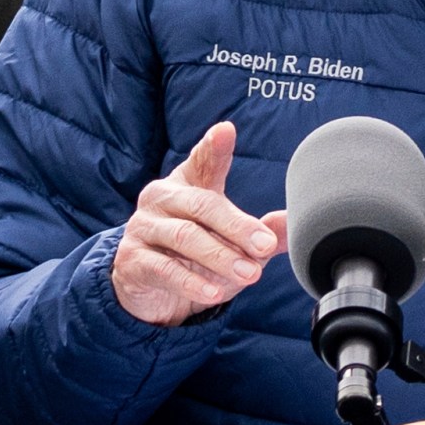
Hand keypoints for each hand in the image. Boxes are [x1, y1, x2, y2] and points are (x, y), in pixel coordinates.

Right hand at [112, 121, 287, 326]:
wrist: (151, 292)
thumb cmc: (195, 257)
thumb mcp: (232, 244)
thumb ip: (262, 233)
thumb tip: (293, 222)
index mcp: (187, 184)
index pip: (202, 161)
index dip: (213, 148)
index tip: (226, 131)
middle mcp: (161, 198)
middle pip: (202, 204)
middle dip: (237, 226)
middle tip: (265, 246)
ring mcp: (143, 226)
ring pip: (184, 237)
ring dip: (220, 257)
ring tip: (249, 274)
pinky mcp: (132, 259)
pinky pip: (164, 268)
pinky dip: (192, 282)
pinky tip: (214, 293)